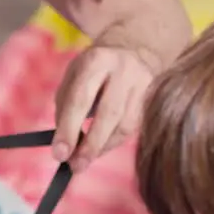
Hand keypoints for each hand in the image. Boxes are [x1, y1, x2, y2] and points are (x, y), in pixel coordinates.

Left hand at [52, 42, 158, 171]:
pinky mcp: (154, 97)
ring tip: (84, 160)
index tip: (59, 154)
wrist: (134, 47)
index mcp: (96, 60)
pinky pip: (133, 128)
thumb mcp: (73, 76)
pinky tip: (100, 148)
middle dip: (90, 145)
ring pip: (124, 125)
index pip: (81, 100)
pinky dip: (113, 142)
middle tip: (75, 166)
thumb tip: (66, 144)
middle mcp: (124, 70)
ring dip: (102, 148)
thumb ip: (66, 107)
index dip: (69, 130)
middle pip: (108, 114)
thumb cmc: (95, 67)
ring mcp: (143, 83)